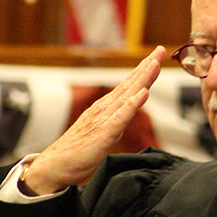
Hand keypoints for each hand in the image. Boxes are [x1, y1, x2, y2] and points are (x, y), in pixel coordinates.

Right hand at [23, 46, 166, 194]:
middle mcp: (105, 109)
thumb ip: (116, 119)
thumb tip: (129, 110)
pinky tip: (143, 94)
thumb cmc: (78, 151)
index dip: (144, 70)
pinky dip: (132, 105)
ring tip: (154, 64)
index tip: (157, 57)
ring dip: (142, 79)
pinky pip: (121, 117)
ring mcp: (104, 119)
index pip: (129, 86)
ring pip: (128, 95)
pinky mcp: (104, 133)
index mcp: (106, 108)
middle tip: (160, 50)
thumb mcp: (103, 131)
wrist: (55, 165)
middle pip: (130, 84)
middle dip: (147, 66)